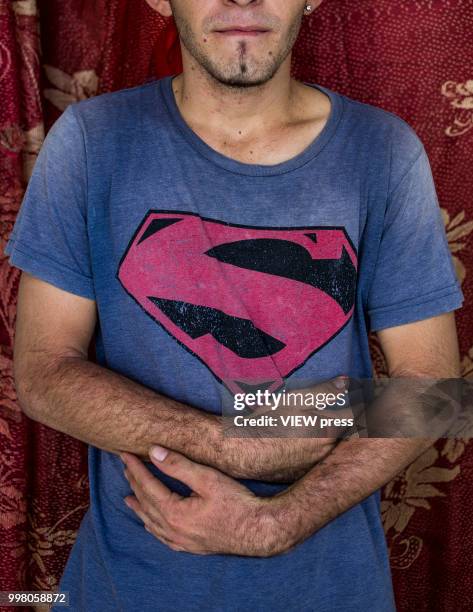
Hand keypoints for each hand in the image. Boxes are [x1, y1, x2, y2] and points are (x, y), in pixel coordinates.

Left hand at [120, 446, 292, 556]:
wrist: (259, 530)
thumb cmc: (237, 502)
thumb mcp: (207, 479)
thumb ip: (179, 466)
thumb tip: (154, 452)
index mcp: (174, 514)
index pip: (147, 486)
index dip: (135, 469)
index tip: (125, 455)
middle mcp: (174, 531)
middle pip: (147, 504)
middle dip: (135, 484)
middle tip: (125, 468)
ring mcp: (182, 542)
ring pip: (152, 523)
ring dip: (140, 507)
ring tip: (128, 497)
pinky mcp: (192, 547)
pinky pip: (163, 538)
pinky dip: (153, 527)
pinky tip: (151, 525)